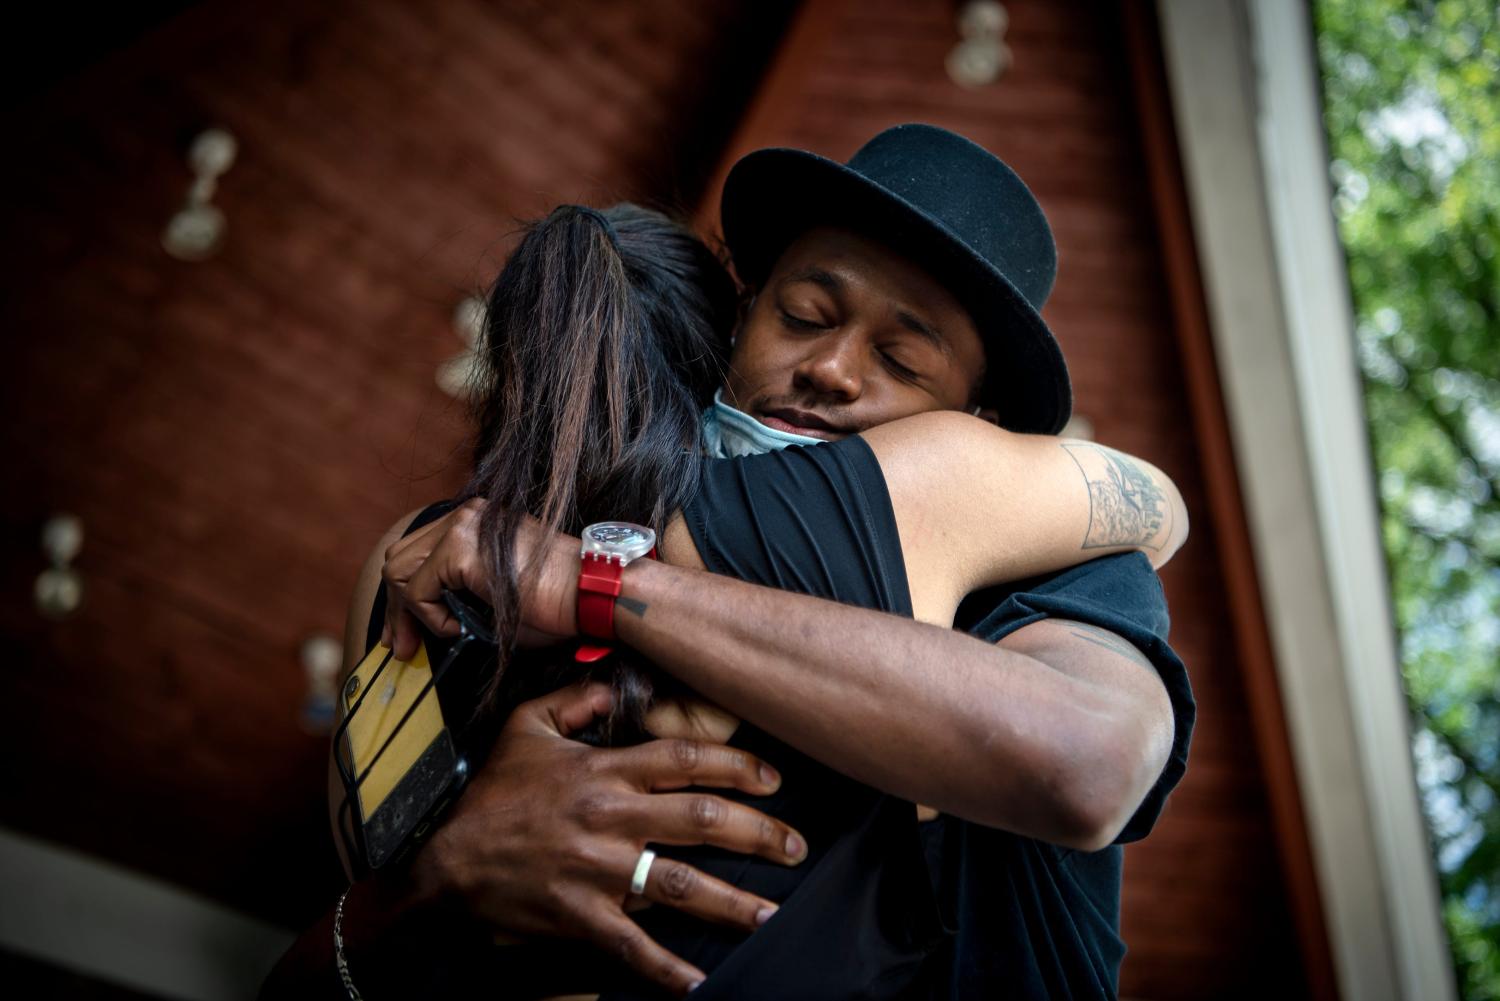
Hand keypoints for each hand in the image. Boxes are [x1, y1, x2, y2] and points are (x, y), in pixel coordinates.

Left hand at [381, 499, 577, 660]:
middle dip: (396, 608)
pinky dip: (432, 617)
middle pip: (399, 558)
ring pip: (398, 572)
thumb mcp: (499, 591)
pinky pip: (417, 591)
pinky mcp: (461, 550)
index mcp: (477, 520)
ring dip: (415, 612)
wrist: (593, 593)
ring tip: (447, 632)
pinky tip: (462, 626)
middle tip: (402, 646)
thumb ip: (463, 592)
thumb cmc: (558, 601)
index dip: (404, 595)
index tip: (404, 632)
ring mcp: (462, 528)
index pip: (417, 551)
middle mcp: (466, 515)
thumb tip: (427, 618)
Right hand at [408, 683, 806, 996]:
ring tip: (770, 912)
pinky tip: (700, 983)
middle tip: (795, 846)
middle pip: (702, 821)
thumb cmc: (489, 796)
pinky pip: (633, 947)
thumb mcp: (524, 728)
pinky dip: (668, 970)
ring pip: (681, 884)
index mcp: (603, 771)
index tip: (773, 779)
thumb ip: (574, 701)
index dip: (737, 767)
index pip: (686, 760)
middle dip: (758, 832)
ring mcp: (598, 871)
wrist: (442, 861)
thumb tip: (614, 687)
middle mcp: (610, 818)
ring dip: (733, 901)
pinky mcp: (581, 917)